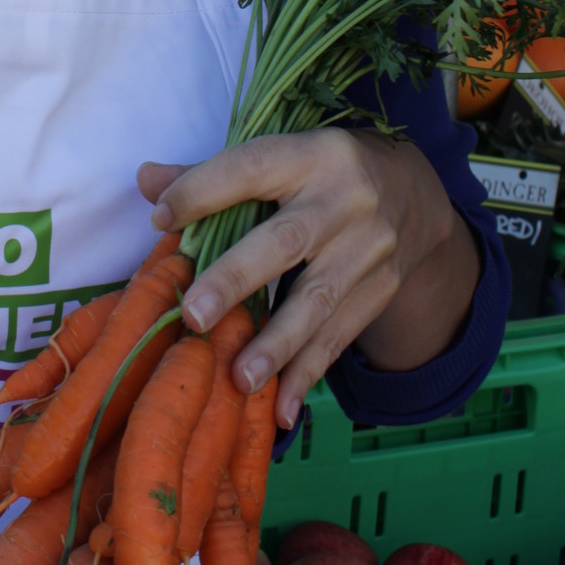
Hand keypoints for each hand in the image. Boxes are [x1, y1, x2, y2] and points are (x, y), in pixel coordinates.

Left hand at [138, 130, 480, 430]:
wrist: (416, 193)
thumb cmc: (324, 173)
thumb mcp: (284, 156)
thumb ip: (214, 173)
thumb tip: (147, 180)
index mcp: (312, 155)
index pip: (251, 168)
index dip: (203, 191)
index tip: (160, 218)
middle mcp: (347, 199)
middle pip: (287, 242)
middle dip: (237, 279)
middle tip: (194, 316)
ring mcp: (371, 248)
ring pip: (319, 300)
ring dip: (277, 345)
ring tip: (239, 378)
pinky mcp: (383, 288)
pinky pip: (341, 336)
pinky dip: (307, 374)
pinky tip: (279, 409)